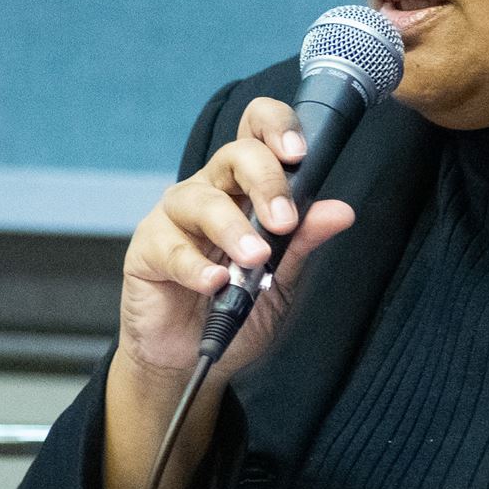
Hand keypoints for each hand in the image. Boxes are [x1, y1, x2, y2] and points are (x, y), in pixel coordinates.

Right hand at [104, 99, 356, 488]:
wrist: (191, 360)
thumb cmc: (237, 311)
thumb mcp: (282, 282)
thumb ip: (302, 244)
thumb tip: (341, 212)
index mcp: (246, 186)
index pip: (257, 131)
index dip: (276, 128)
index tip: (298, 154)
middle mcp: (210, 190)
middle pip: (234, 155)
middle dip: (265, 182)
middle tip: (284, 222)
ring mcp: (175, 218)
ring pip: (202, 201)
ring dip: (232, 228)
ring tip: (254, 260)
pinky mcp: (147, 249)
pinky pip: (171, 248)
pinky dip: (197, 267)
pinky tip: (215, 284)